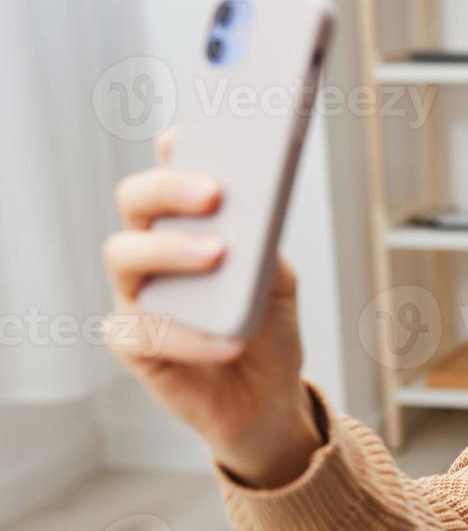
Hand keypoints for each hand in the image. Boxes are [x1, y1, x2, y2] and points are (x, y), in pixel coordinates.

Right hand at [102, 128, 321, 487]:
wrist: (266, 397)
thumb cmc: (266, 328)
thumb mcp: (279, 281)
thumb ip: (264, 246)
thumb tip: (256, 215)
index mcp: (184, 225)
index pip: (168, 173)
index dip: (174, 150)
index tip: (192, 132)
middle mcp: (150, 250)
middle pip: (135, 201)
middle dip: (169, 188)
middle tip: (214, 192)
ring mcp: (136, 295)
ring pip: (124, 255)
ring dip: (172, 250)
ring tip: (218, 254)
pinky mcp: (133, 344)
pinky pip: (147, 331)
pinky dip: (192, 336)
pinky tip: (231, 340)